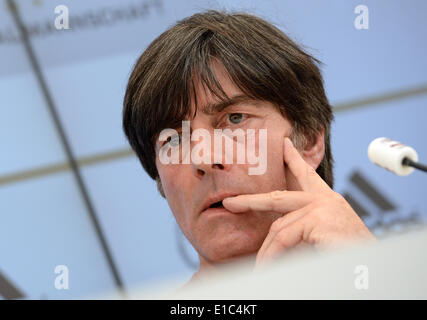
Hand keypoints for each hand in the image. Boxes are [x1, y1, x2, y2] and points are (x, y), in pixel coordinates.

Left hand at [223, 137, 375, 265]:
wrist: (374, 268)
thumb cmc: (349, 255)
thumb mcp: (322, 239)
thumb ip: (302, 231)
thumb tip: (275, 238)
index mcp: (327, 202)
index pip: (306, 176)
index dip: (293, 160)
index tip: (284, 144)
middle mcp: (326, 200)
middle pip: (279, 197)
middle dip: (251, 200)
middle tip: (230, 203)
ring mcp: (322, 206)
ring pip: (279, 227)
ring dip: (267, 251)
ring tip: (259, 267)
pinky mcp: (319, 217)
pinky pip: (284, 238)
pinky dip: (273, 255)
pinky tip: (268, 266)